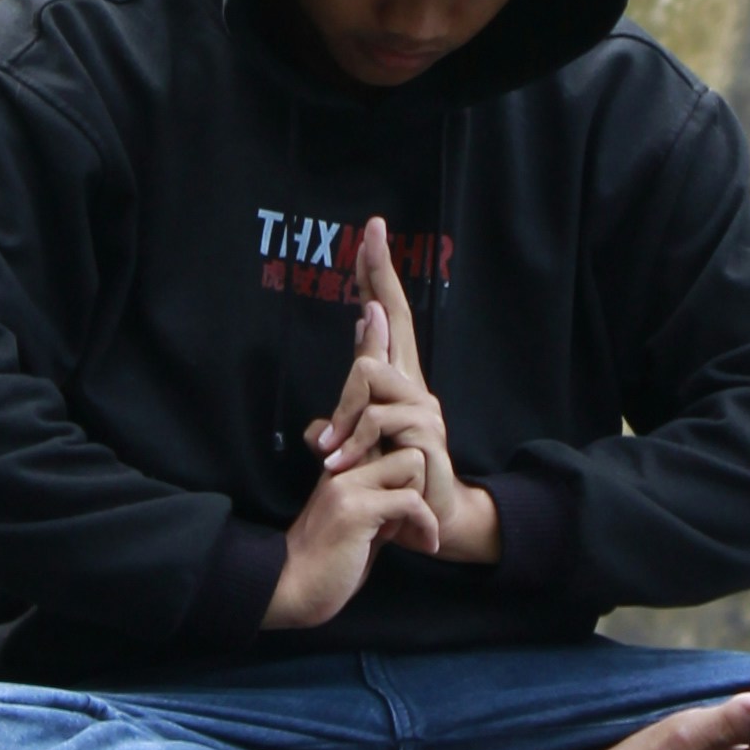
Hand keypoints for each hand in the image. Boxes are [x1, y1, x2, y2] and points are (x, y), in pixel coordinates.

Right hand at [259, 410, 439, 628]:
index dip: (408, 477)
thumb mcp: (357, 525)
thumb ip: (378, 505)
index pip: (387, 445)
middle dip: (419, 484)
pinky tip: (426, 545)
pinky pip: (411, 500)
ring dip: (421, 499)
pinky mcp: (357, 509)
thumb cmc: (327, 566)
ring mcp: (347, 485)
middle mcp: (341, 469)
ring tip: (412, 532)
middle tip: (413, 521)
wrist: (295, 591)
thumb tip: (412, 496)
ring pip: (411, 463)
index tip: (413, 512)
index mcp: (339, 470)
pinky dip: (427, 522)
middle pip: (405, 448)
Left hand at [304, 219, 502, 574]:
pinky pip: (377, 422)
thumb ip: (342, 431)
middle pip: (394, 316)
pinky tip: (338, 463)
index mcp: (397, 381)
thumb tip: (318, 422)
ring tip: (332, 452)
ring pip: (370, 376)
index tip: (371, 232)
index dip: (377, 276)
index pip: (386, 317)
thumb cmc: (391, 478)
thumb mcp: (356, 449)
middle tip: (370, 231)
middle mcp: (414, 384)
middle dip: (380, 271)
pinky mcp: (426, 436)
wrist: (431, 517)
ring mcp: (424, 407)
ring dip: (344, 414)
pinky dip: (352, 443)